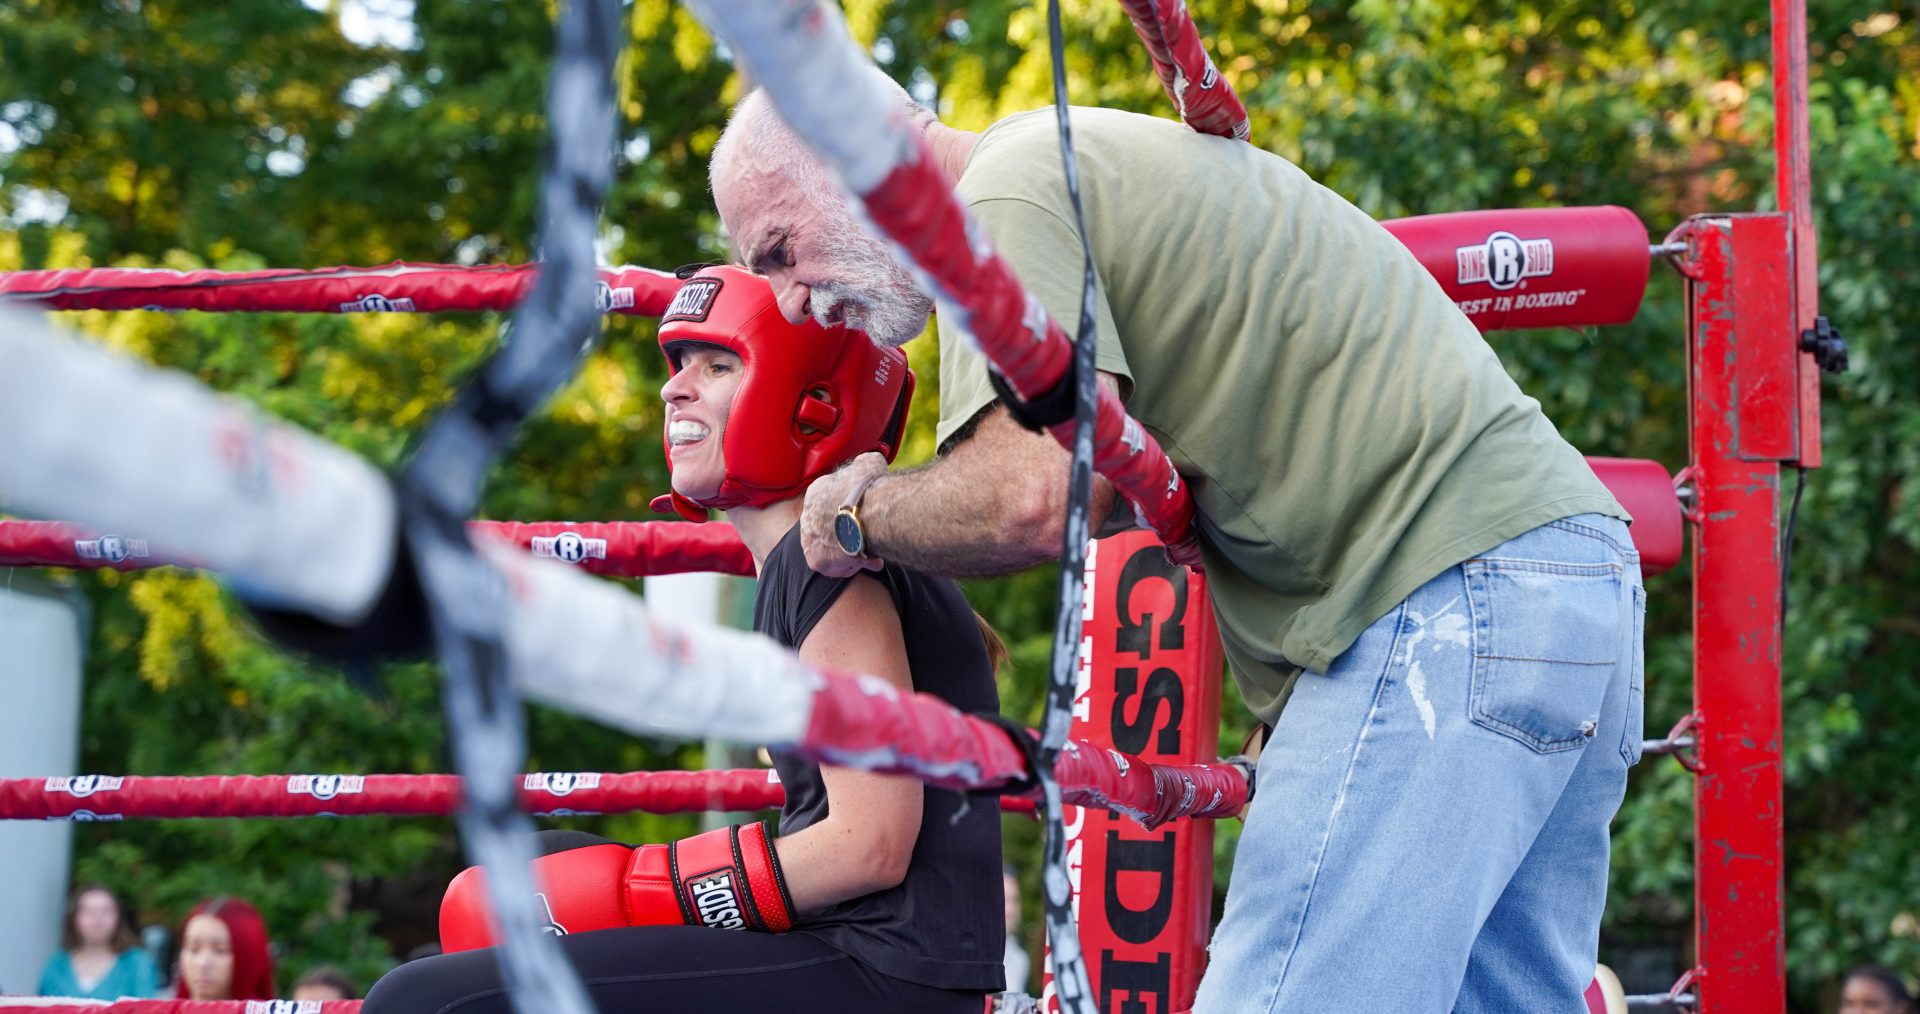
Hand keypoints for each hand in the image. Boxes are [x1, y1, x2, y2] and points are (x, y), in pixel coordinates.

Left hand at [801, 452, 887, 577]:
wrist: (867, 511)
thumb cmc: (869, 487)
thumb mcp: (868, 464)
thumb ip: (865, 464)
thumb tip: (871, 461)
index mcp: (816, 492)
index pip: (828, 503)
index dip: (847, 511)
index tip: (862, 515)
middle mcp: (807, 515)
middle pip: (827, 527)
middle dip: (844, 532)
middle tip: (865, 536)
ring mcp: (809, 538)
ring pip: (829, 548)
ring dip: (847, 550)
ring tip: (869, 550)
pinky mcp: (816, 559)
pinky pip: (833, 567)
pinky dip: (851, 567)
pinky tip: (868, 561)